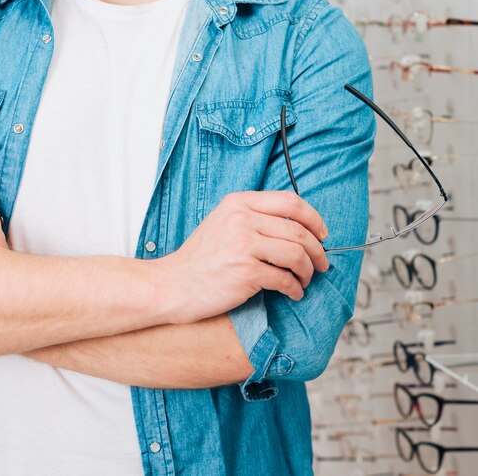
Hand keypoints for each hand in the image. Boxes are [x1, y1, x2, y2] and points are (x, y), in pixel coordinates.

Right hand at [158, 190, 329, 323]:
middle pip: (298, 231)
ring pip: (297, 255)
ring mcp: (244, 245)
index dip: (314, 218)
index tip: (322, 234)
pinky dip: (295, 289)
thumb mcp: (223, 223)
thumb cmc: (200, 258)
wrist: (173, 284)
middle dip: (318, 250)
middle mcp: (242, 219)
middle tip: (321, 264)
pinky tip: (293, 293)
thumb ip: (253, 217)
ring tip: (305, 280)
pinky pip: (285, 279)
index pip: (290, 201)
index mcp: (238, 203)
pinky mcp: (246, 272)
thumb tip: (296, 228)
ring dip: (308, 271)